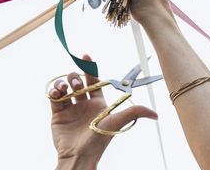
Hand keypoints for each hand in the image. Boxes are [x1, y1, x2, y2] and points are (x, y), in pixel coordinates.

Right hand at [50, 54, 157, 169]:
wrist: (80, 154)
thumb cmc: (100, 139)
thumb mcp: (118, 121)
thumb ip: (135, 112)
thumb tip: (156, 114)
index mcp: (98, 102)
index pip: (94, 80)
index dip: (90, 67)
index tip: (86, 56)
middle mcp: (84, 103)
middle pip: (78, 82)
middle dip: (76, 77)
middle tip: (77, 83)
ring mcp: (71, 108)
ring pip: (65, 87)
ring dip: (64, 83)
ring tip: (65, 89)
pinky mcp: (58, 114)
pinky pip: (54, 97)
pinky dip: (54, 91)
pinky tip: (57, 93)